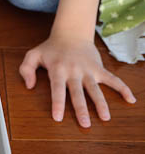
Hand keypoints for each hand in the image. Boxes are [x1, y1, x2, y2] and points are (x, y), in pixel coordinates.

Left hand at [19, 34, 135, 127]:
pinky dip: (122, 88)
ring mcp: (87, 69)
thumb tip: (29, 86)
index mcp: (57, 69)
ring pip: (95, 88)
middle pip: (78, 91)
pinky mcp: (98, 68)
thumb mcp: (33, 54)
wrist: (71, 33)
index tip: (58, 117)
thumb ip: (26, 69)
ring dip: (100, 102)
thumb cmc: (51, 48)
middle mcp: (73, 70)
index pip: (57, 88)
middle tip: (85, 124)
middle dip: (81, 108)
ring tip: (105, 117)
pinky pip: (112, 78)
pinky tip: (130, 98)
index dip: (57, 102)